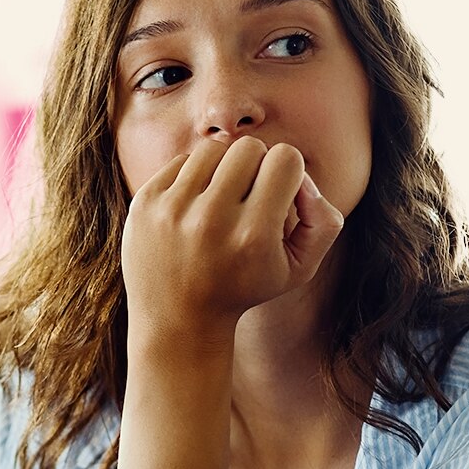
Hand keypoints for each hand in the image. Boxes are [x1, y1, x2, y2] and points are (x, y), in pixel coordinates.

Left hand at [119, 136, 346, 341]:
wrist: (176, 321)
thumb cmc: (244, 288)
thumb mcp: (299, 268)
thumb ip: (324, 222)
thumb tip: (304, 180)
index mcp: (253, 236)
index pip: (285, 159)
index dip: (289, 174)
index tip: (278, 199)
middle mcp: (210, 221)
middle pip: (249, 147)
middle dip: (256, 168)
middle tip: (249, 199)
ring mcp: (172, 210)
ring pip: (214, 149)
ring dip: (224, 170)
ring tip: (222, 202)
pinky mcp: (145, 204)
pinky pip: (182, 161)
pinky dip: (194, 179)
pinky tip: (194, 209)